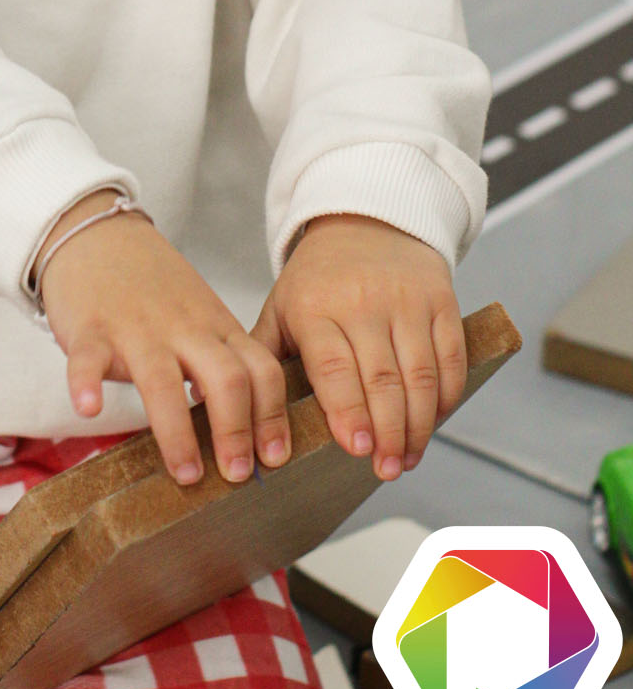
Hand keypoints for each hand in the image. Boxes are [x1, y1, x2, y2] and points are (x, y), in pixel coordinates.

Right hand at [35, 191, 292, 488]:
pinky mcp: (89, 327)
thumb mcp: (200, 317)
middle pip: (225, 377)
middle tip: (236, 475)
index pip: (262, 369)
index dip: (272, 415)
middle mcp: (183, 328)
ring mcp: (135, 327)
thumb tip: (250, 432)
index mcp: (216, 327)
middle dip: (235, 430)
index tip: (275, 457)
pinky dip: (86, 383)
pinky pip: (89, 357)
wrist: (98, 235)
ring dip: (177, 431)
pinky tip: (89, 409)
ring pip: (162, 379)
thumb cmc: (152, 287)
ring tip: (185, 472)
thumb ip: (222, 363)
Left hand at [251, 214, 467, 482]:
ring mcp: (406, 301)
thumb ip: (265, 355)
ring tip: (407, 459)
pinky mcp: (441, 301)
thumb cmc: (319, 277)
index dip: (347, 410)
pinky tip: (433, 423)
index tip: (355, 449)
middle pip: (382, 379)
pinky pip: (451, 357)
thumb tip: (237, 409)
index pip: (333, 367)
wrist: (366, 219)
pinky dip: (446, 397)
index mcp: (315, 306)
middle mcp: (363, 302)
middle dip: (387, 432)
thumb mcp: (281, 305)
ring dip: (418, 425)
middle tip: (385, 470)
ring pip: (420, 374)